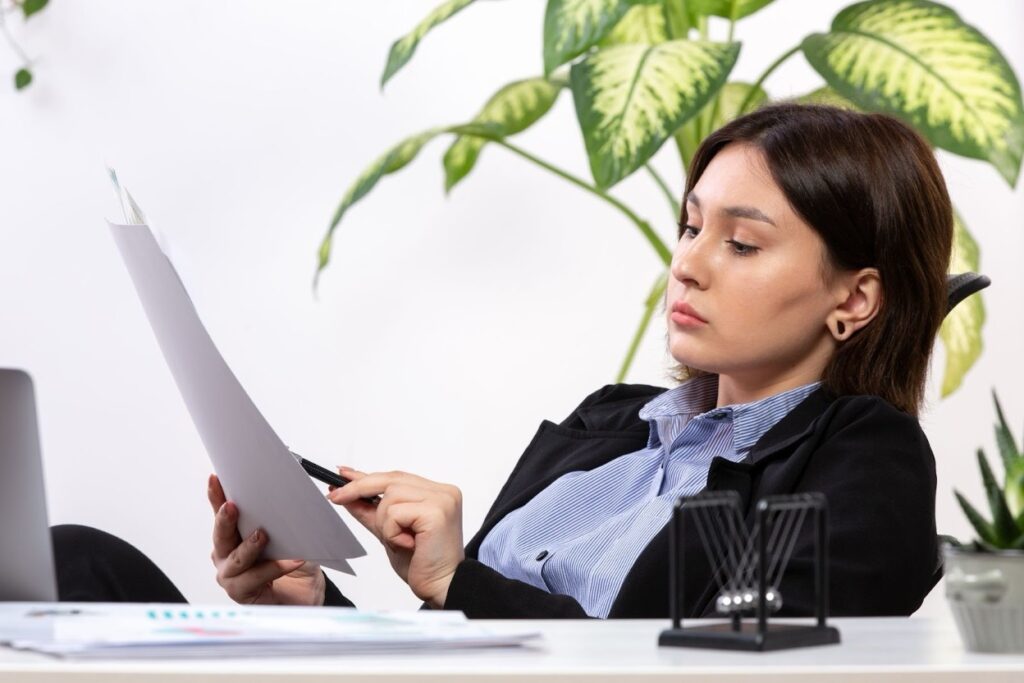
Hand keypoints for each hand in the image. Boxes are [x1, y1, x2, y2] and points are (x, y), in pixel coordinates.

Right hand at [207, 474, 325, 604]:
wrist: (305, 594)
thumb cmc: (293, 563)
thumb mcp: (290, 534)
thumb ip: (282, 518)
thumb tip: (286, 493)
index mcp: (234, 535)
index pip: (222, 513)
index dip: (217, 496)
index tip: (215, 479)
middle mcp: (227, 555)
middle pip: (221, 536)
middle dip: (225, 519)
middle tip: (232, 506)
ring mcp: (232, 576)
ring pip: (235, 560)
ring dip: (249, 546)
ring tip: (263, 535)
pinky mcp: (243, 594)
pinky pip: (255, 580)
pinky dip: (274, 568)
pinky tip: (291, 560)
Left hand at [328, 468, 464, 607]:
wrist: (442, 588)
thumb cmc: (422, 564)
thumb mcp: (389, 533)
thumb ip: (371, 512)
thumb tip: (347, 495)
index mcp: (436, 493)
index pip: (396, 477)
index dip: (367, 477)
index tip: (344, 474)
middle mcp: (443, 492)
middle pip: (391, 479)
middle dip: (359, 488)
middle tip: (336, 497)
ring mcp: (442, 499)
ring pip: (390, 496)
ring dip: (384, 523)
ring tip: (401, 541)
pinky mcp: (436, 511)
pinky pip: (396, 513)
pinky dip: (392, 532)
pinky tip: (408, 544)